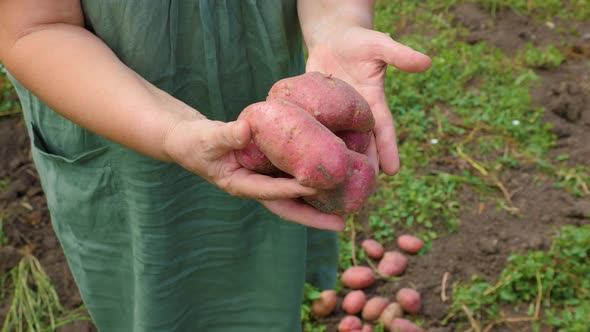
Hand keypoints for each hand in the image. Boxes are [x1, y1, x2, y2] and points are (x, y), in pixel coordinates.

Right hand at [163, 117, 344, 230]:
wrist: (190, 140)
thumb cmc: (196, 141)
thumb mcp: (208, 138)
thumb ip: (227, 135)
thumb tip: (248, 128)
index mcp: (240, 184)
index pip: (272, 191)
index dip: (294, 189)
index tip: (317, 186)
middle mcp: (255, 187)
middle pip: (288, 206)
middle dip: (313, 217)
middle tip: (341, 223)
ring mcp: (262, 181)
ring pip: (293, 196)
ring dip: (316, 203)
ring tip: (345, 208)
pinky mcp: (267, 169)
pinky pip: (291, 177)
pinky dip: (308, 180)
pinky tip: (328, 178)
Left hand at [306, 26, 431, 174]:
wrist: (333, 38)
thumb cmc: (360, 41)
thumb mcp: (379, 45)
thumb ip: (400, 54)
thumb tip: (427, 62)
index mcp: (373, 103)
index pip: (384, 130)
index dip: (389, 149)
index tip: (393, 171)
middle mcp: (356, 115)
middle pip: (362, 145)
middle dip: (364, 167)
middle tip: (363, 190)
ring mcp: (335, 115)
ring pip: (339, 144)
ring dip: (339, 162)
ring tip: (335, 186)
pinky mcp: (316, 112)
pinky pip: (315, 131)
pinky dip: (313, 145)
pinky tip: (307, 162)